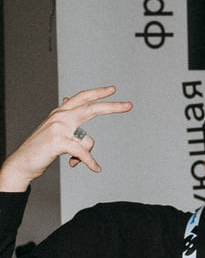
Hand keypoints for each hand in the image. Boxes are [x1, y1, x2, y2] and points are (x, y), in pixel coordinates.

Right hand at [0, 86, 131, 193]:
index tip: (113, 89)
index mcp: (60, 113)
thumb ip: (64, 116)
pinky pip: (83, 153)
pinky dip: (90, 163)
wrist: (22, 163)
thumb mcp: (54, 130)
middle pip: (90, 108)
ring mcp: (58, 128)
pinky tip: (96, 168)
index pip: (81, 98)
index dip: (97, 93)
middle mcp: (59, 117)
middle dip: (111, 107)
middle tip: (129, 105)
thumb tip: (67, 98)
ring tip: (74, 161)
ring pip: (88, 140)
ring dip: (85, 156)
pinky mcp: (58, 141)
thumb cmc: (41, 148)